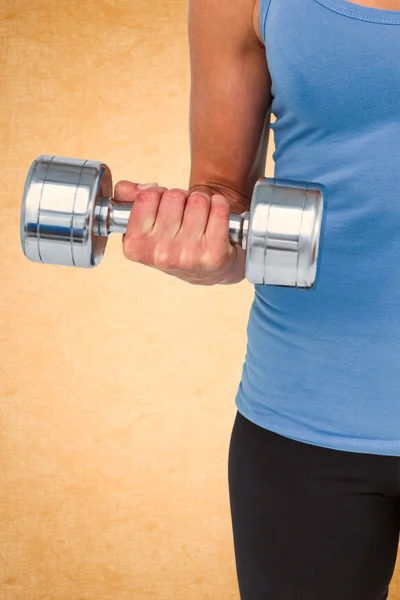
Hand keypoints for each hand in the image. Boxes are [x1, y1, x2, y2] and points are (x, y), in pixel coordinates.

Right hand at [113, 181, 245, 285]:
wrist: (206, 270)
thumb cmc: (172, 240)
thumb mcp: (144, 223)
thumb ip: (128, 198)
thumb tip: (138, 189)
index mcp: (135, 245)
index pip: (147, 196)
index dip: (158, 195)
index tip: (163, 208)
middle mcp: (159, 254)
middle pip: (174, 196)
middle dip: (181, 198)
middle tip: (184, 214)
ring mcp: (187, 255)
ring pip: (198, 200)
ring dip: (202, 201)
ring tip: (200, 217)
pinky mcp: (213, 254)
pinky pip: (219, 208)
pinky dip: (220, 204)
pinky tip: (216, 217)